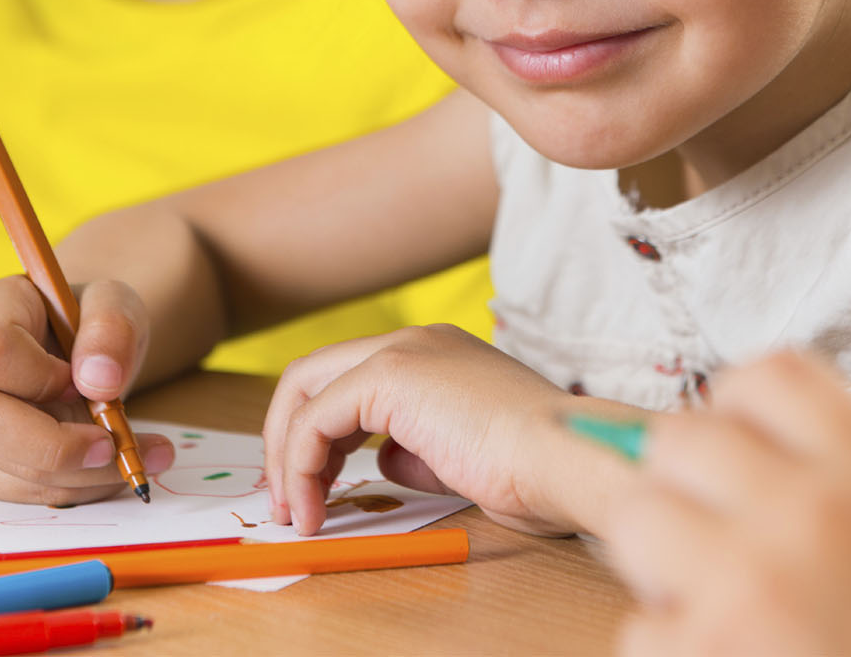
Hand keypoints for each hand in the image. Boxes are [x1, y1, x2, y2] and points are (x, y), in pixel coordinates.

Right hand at [0, 275, 174, 503]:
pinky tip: (104, 473)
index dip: (41, 376)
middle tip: (113, 447)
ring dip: (73, 477)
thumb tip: (99, 381)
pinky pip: (11, 490)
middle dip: (55, 448)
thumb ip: (112, 327)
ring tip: (131, 462)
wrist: (76, 348)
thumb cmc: (87, 321)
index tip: (85, 382)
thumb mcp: (115, 303)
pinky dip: (67, 488)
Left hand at [262, 324, 575, 535]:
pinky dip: (300, 464)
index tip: (313, 487)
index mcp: (436, 354)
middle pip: (313, 376)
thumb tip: (383, 460)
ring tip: (296, 509)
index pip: (349, 380)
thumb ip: (414, 449)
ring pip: (305, 389)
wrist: (564, 457)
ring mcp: (402, 351)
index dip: (318, 437)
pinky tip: (313, 505)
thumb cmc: (533, 469)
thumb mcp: (459, 456)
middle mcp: (415, 341)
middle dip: (286, 440)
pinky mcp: (391, 374)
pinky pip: (316, 418)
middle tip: (287, 498)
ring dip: (287, 454)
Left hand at [598, 352, 850, 656]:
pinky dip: (673, 650)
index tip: (736, 445)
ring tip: (715, 603)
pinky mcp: (707, 647)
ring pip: (637, 518)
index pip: (769, 376)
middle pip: (681, 437)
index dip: (739, 408)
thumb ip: (839, 483)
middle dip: (685, 485)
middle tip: (713, 536)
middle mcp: (813, 511)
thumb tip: (720, 451)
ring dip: (661, 562)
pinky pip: (641, 625)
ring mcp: (752, 581)